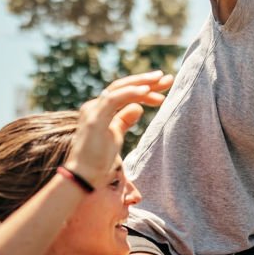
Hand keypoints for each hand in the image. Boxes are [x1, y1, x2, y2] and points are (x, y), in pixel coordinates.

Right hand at [63, 71, 173, 185]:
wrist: (84, 176)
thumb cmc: (98, 159)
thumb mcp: (116, 135)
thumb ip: (124, 120)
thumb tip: (138, 107)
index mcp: (100, 109)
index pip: (124, 92)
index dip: (145, 88)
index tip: (164, 88)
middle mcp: (95, 106)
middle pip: (123, 87)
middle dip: (147, 81)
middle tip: (169, 78)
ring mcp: (93, 111)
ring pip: (119, 88)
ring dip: (142, 83)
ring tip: (161, 80)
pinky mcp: (94, 118)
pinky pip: (113, 99)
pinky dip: (130, 92)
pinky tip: (146, 90)